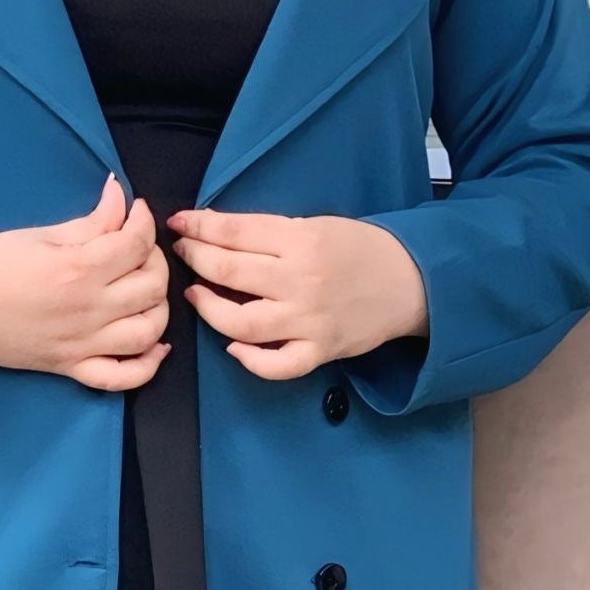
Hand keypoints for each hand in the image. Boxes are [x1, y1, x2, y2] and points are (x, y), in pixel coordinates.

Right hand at [0, 176, 170, 390]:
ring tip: (143, 290)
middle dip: (155, 260)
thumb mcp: (42, 235)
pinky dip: (148, 365)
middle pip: (152, 286)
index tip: (135, 211)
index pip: (137, 243)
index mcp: (79, 269)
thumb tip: (121, 198)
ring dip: (158, 307)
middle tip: (136, 249)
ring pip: (148, 331)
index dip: (143, 220)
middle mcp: (88, 310)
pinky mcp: (71, 367)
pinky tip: (155, 344)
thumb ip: (91, 221)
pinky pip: (123, 378)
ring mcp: (82, 344)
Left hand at [169, 208, 428, 380]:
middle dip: (195, 259)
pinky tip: (234, 346)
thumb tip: (214, 229)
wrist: (410, 282)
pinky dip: (250, 360)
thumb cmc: (358, 249)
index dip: (199, 226)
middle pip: (229, 272)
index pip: (235, 233)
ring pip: (241, 322)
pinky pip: (276, 365)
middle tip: (182, 253)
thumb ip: (268, 232)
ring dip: (209, 308)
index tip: (178, 224)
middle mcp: (301, 281)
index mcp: (302, 240)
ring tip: (197, 295)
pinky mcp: (320, 351)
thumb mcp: (315, 225)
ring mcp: (309, 321)